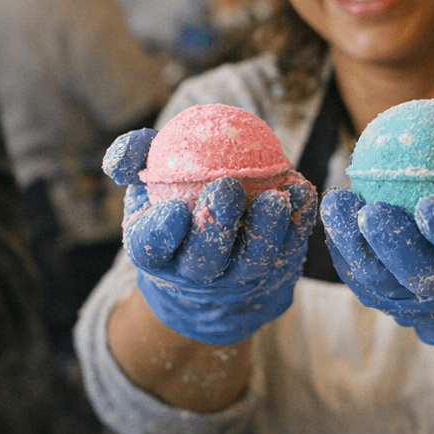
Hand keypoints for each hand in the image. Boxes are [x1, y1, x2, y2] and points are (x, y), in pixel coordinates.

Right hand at [103, 127, 317, 344]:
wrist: (211, 256)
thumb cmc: (173, 202)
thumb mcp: (145, 181)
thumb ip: (133, 158)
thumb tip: (128, 151)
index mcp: (155, 253)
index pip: (151, 248)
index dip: (162, 233)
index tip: (174, 209)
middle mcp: (194, 275)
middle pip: (205, 260)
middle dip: (216, 227)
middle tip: (227, 188)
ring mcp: (237, 282)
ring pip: (251, 262)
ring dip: (266, 231)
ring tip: (277, 197)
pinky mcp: (274, 276)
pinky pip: (289, 250)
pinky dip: (299, 224)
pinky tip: (304, 193)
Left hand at [321, 125, 433, 347]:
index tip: (429, 203)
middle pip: (423, 276)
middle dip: (397, 247)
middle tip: (375, 210)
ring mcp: (412, 300)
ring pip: (381, 279)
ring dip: (357, 243)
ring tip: (339, 203)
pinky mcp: (380, 296)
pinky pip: (357, 273)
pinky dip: (343, 245)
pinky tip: (332, 210)